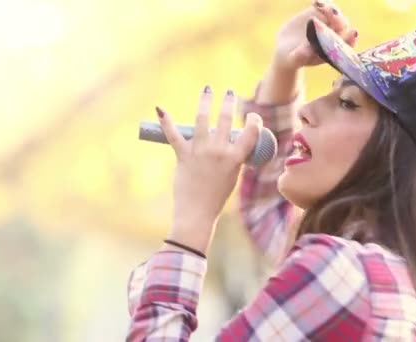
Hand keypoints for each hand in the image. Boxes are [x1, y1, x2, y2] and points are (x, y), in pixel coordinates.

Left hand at [157, 86, 262, 253]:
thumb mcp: (232, 177)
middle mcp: (218, 151)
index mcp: (235, 158)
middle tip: (230, 92)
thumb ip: (231, 158)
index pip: (251, 134)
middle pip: (226, 120)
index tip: (253, 115)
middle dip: (229, 102)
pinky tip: (161, 108)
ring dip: (206, 101)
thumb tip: (226, 143)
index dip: (254, 121)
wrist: (197, 213)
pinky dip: (166, 122)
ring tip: (208, 90)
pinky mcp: (183, 156)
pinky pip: (173, 135)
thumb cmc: (216, 198)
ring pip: (203, 119)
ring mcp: (200, 152)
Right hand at [273, 1, 357, 71]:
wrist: (287, 49)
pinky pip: (325, 4)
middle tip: (332, 14)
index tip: (353, 33)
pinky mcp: (320, 12)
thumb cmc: (293, 59)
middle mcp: (335, 35)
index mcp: (334, 49)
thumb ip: (301, 56)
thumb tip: (306, 50)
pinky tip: (315, 2)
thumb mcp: (294, 60)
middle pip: (343, 25)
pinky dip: (323, 2)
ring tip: (320, 5)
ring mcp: (328, 22)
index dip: (351, 38)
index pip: (347, 43)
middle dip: (339, 19)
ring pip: (335, 13)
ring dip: (330, 8)